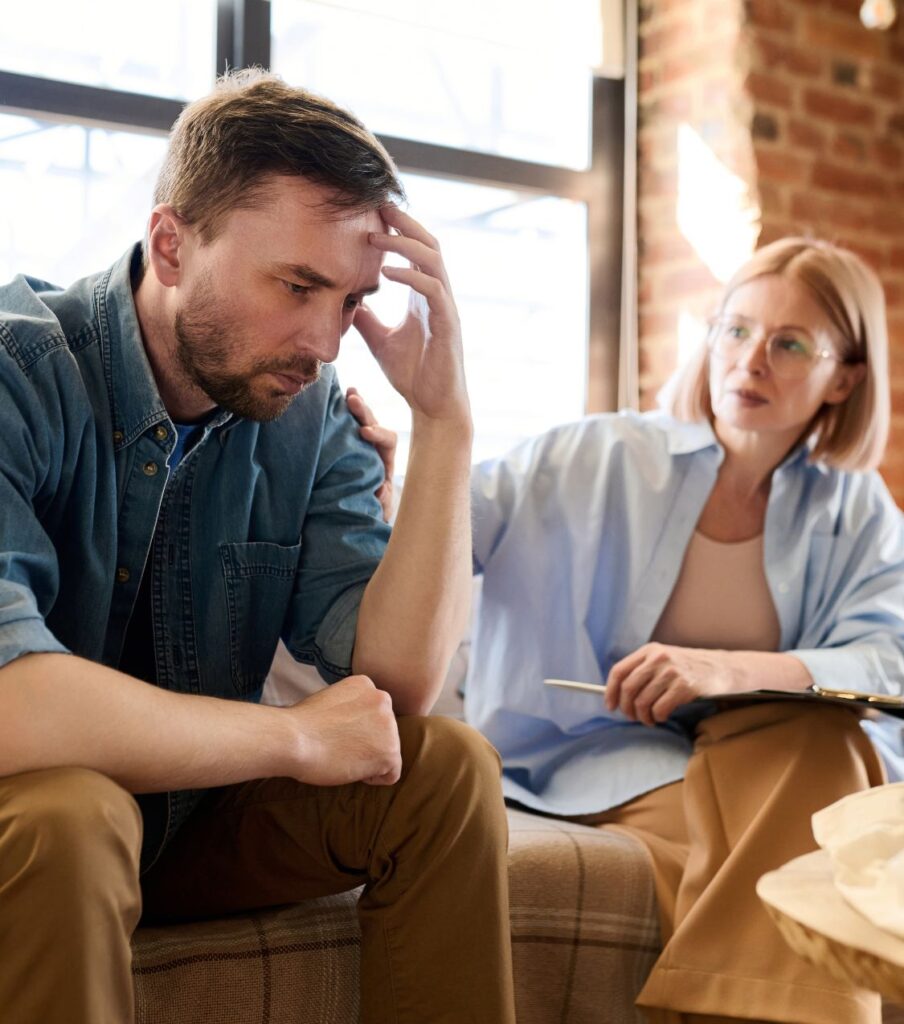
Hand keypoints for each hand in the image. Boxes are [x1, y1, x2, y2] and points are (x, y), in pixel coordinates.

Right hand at [287, 674, 400, 785]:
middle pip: (384, 732)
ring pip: (387, 752)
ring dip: (368, 760)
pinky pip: (392, 774)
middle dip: (365, 744)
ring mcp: (389, 725)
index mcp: (366, 684)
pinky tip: (350, 768)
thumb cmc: (301, 726)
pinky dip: (373, 778)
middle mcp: (383, 700)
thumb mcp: (330, 700)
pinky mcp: (390, 751)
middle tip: (338, 748)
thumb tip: (358, 726)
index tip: (336, 735)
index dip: (355, 730)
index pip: (373, 714)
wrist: (293, 739)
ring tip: (342, 756)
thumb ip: (350, 708)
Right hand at [347, 387, 396, 523]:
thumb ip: (382, 501)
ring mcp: (358, 443)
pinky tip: (332, 399)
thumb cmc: (371, 509)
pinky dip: (340, 412)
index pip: (387, 440)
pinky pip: (344, 425)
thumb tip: (379, 491)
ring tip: (347, 392)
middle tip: (352, 400)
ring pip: (359, 419)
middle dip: (364, 412)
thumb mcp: (379, 508)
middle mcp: (373, 447)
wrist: (357, 513)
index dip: (378, 433)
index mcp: (385, 460)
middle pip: (373, 423)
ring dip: (354, 405)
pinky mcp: (344, 444)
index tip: (365, 432)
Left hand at [353, 206, 469, 425]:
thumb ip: (367, 318)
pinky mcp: (447, 325)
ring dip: (405, 243)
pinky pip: (432, 290)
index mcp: (424, 297)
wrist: (433, 407)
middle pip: (428, 244)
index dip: (398, 229)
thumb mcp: (380, 340)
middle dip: (405, 222)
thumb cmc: (413, 376)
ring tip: (377, 234)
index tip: (374, 212)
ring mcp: (445, 309)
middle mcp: (438, 297)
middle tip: (379, 204)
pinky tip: (388, 271)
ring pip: (433, 260)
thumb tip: (347, 300)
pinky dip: (411, 276)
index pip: (415, 251)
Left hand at [605, 643, 738, 725]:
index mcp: (649, 651)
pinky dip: (657, 717)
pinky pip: (659, 709)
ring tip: (649, 719)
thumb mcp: (663, 660)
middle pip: (628, 689)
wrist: (721, 669)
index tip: (610, 705)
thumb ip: (642, 671)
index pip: (619, 671)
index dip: (610, 691)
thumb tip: (616, 694)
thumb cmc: (688, 668)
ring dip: (643, 717)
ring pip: (643, 702)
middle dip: (626, 708)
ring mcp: (671, 672)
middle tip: (632, 717)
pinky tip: (661, 717)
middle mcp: (658, 659)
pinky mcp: (684, 687)